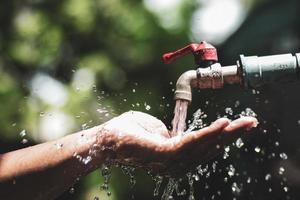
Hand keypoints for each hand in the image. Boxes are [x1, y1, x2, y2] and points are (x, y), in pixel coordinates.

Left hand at [99, 111, 256, 174]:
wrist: (105, 139)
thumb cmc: (127, 132)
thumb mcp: (153, 129)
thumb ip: (169, 132)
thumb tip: (175, 132)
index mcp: (174, 156)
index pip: (203, 147)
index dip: (221, 136)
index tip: (237, 124)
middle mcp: (176, 163)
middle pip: (209, 148)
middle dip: (232, 135)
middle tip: (251, 123)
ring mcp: (171, 161)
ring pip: (204, 145)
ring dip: (225, 133)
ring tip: (241, 122)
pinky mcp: (164, 154)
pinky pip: (191, 143)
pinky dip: (208, 133)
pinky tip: (222, 125)